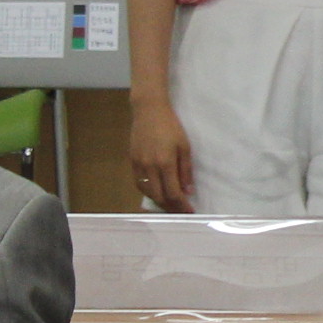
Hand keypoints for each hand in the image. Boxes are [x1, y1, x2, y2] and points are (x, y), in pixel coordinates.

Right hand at [130, 96, 195, 211]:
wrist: (148, 111)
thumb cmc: (171, 126)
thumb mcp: (185, 147)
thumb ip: (185, 170)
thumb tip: (188, 191)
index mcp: (165, 163)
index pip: (173, 193)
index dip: (182, 205)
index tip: (189, 211)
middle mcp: (150, 167)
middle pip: (159, 197)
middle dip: (171, 207)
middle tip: (180, 211)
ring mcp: (138, 165)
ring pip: (147, 192)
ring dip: (159, 201)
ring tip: (169, 205)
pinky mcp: (132, 161)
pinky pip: (139, 183)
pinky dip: (148, 192)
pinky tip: (156, 192)